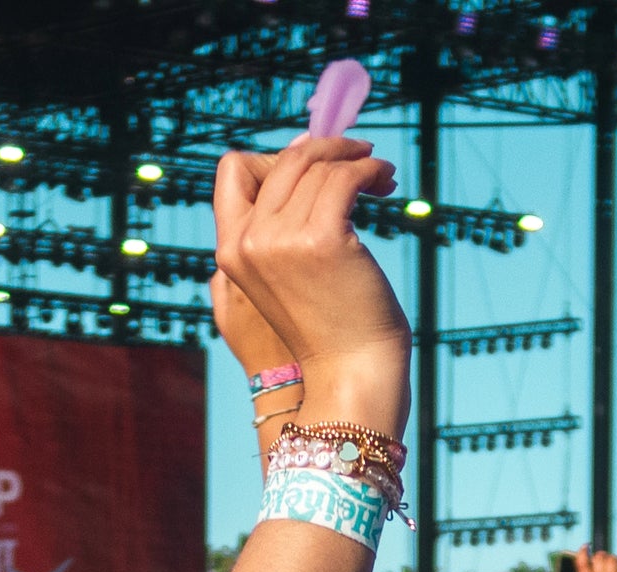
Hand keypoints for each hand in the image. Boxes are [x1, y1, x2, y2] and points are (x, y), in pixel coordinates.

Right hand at [210, 135, 408, 427]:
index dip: (276, 158)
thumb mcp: (285, 275)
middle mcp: (248, 242)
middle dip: (326, 149)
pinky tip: (385, 182)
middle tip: (361, 159)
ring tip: (381, 176)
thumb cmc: (330, 329)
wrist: (350, 376)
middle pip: (283, 160)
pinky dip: (370, 171)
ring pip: (318, 166)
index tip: (315, 166)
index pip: (233, 170)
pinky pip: (344, 178)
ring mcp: (281, 241)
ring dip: (357, 160)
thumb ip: (279, 222)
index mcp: (231, 251)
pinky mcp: (321, 240)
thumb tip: (303, 151)